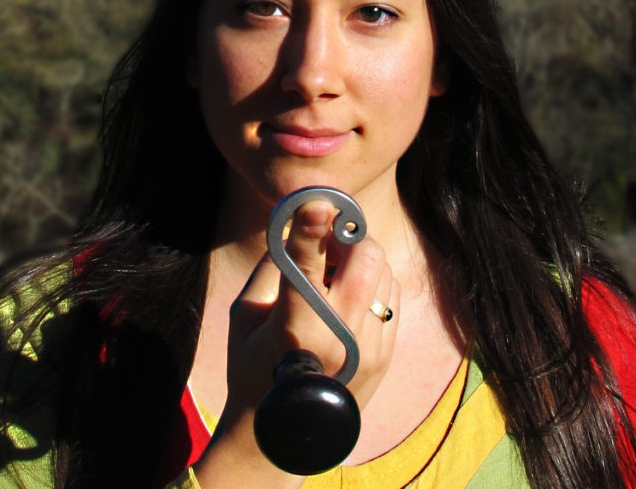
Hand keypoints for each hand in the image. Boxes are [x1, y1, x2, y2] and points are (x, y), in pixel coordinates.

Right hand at [192, 201, 398, 487]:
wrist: (284, 433)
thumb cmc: (252, 363)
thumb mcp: (245, 313)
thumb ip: (273, 263)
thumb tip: (297, 218)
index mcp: (294, 325)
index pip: (306, 264)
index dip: (312, 229)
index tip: (317, 202)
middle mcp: (338, 335)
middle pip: (362, 256)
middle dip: (346, 238)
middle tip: (326, 243)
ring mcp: (368, 347)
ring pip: (381, 269)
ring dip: (359, 258)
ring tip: (333, 277)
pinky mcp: (385, 354)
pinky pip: (390, 293)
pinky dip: (372, 282)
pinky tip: (347, 297)